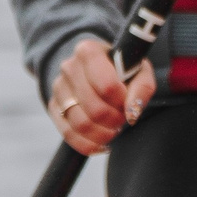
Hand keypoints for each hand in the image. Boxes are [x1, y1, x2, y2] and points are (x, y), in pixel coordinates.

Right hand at [46, 35, 155, 154]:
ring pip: (80, 124)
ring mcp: (58, 88)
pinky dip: (89, 145)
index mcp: (88, 51)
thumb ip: (142, 88)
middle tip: (122, 118)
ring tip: (114, 129)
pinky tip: (102, 143)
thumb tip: (131, 114)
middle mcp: (69, 67)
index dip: (122, 101)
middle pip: (94, 108)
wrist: (99, 69)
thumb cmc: (122, 70)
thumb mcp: (140, 71)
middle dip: (114, 120)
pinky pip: (68, 134)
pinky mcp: (54, 107)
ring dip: (103, 134)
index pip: (107, 85)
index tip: (127, 102)